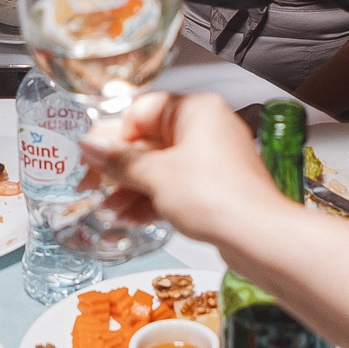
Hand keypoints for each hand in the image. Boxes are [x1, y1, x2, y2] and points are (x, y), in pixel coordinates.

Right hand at [79, 93, 276, 251]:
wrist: (258, 237)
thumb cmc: (217, 197)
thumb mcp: (155, 176)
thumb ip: (119, 160)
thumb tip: (90, 144)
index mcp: (196, 110)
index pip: (141, 111)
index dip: (113, 136)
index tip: (92, 157)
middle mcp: (207, 128)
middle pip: (150, 141)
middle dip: (121, 168)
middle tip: (93, 183)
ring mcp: (213, 158)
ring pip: (161, 167)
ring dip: (133, 188)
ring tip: (110, 209)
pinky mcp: (216, 186)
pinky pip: (176, 186)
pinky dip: (153, 199)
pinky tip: (130, 217)